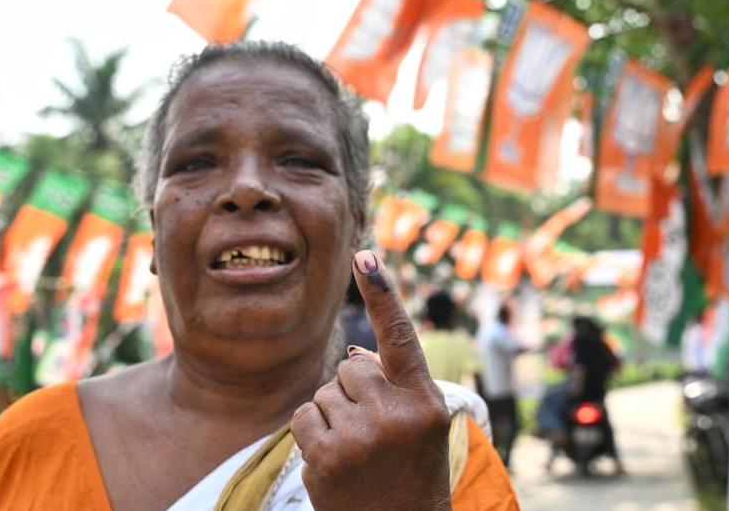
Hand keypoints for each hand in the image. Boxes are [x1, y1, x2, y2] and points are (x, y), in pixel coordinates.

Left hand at [291, 250, 451, 510]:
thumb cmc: (411, 473)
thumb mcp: (421, 426)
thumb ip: (394, 385)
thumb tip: (354, 354)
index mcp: (425, 401)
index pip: (401, 337)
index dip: (383, 294)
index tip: (366, 256)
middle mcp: (395, 414)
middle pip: (350, 368)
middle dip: (354, 393)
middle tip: (375, 434)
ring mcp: (359, 437)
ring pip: (325, 392)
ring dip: (334, 416)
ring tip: (359, 452)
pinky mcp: (326, 456)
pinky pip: (304, 416)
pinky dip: (313, 434)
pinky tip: (336, 461)